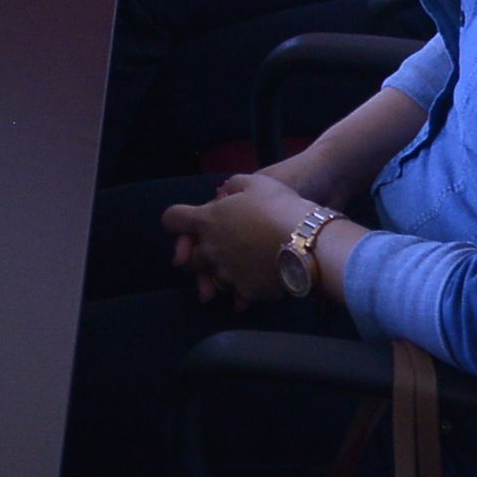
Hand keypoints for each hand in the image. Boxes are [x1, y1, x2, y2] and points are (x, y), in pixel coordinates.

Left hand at [162, 170, 317, 306]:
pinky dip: (244, 289)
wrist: (305, 241)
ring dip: (222, 274)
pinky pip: (237, 293)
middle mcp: (209, 250)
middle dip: (200, 256)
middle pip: (190, 259)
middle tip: (222, 250)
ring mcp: (225, 274)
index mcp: (207, 220)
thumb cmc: (278, 205)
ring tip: (243, 268)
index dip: (177, 220)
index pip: (172, 219)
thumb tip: (224, 194)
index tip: (189, 224)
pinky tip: (258, 282)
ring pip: (213, 279)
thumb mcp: (255, 183)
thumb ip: (233, 187)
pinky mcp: (244, 291)